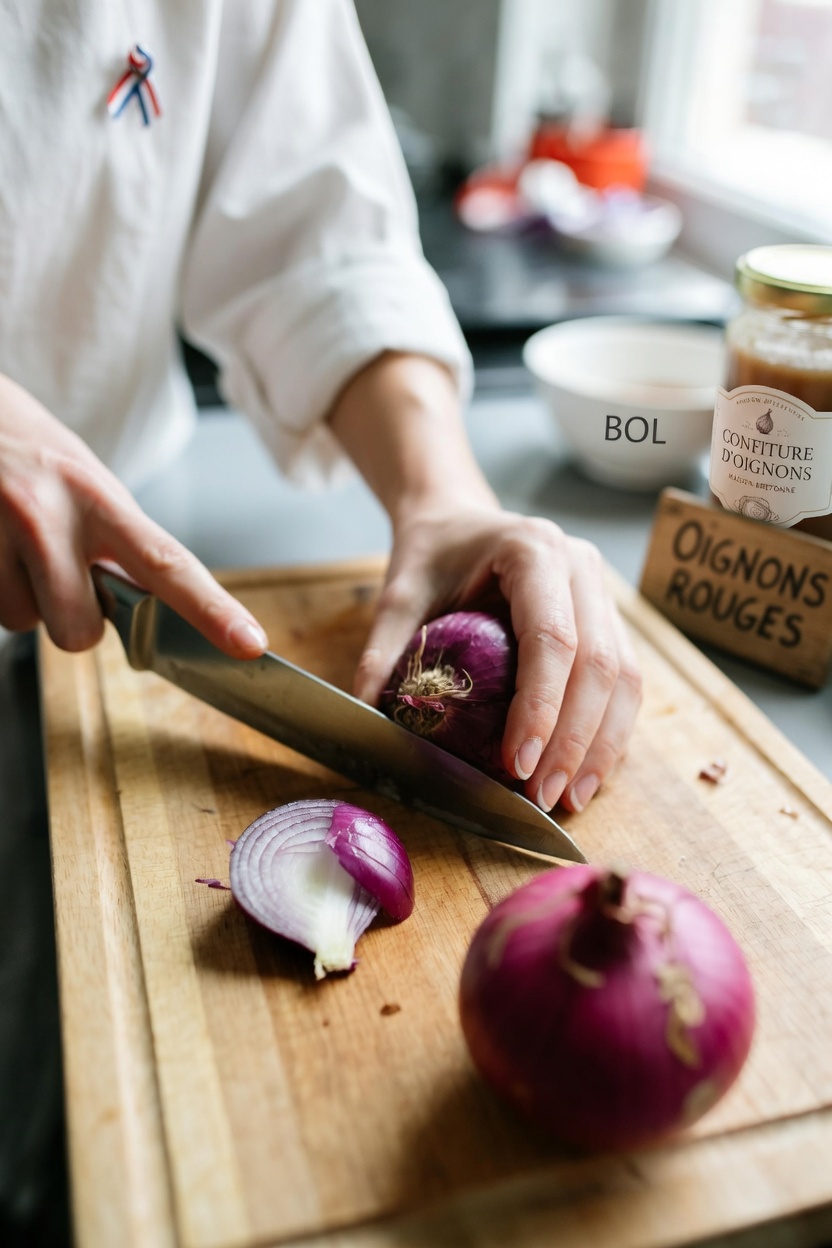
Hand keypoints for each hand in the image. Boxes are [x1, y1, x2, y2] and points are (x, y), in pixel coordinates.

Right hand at [0, 373, 267, 656]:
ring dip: (25, 600)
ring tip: (16, 547)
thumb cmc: (34, 454)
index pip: (166, 562)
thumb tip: (157, 607)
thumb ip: (122, 544)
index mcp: (96, 496)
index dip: (211, 610)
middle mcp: (46, 513)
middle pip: (80, 630)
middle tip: (59, 572)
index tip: (248, 643)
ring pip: (26, 624)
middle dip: (73, 618)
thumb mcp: (90, 485)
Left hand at [353, 503, 641, 814]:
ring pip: (626, 678)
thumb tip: (368, 715)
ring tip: (570, 798)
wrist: (457, 523)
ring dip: (601, 746)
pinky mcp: (610, 620)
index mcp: (534, 550)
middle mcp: (581, 567)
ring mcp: (602, 593)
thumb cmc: (431, 557)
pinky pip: (626, 683)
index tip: (519, 765)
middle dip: (575, 741)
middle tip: (543, 798)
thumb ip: (384, 650)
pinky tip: (585, 773)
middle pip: (601, 664)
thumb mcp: (398, 595)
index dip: (542, 708)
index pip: (552, 638)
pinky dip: (609, 733)